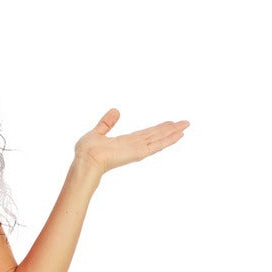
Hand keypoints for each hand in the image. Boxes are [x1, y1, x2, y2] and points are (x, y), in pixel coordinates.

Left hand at [73, 108, 189, 177]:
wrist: (85, 160)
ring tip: (185, 126)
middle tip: (184, 123)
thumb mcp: (97, 132)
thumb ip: (106, 123)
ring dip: (173, 133)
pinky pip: (157, 145)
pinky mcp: (139, 153)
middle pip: (156, 136)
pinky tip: (179, 135)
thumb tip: (116, 111)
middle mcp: (133, 146)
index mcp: (124, 142)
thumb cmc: (86, 152)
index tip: (168, 123)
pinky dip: (169, 140)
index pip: (145, 134)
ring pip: (159, 139)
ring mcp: (137, 150)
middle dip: (170, 129)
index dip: (157, 129)